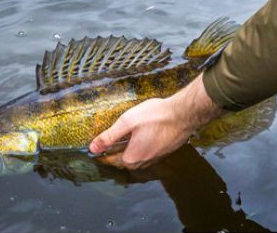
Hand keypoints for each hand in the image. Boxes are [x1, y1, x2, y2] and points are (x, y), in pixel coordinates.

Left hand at [88, 76, 222, 169]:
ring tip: (122, 139)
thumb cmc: (155, 116)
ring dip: (127, 150)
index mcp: (132, 158)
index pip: (110, 160)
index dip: (101, 154)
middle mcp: (143, 162)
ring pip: (135, 158)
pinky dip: (139, 147)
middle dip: (114, 153)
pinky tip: (140, 136)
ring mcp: (155, 158)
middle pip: (123, 161)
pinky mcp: (163, 152)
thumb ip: (109, 136)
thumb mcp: (127, 122)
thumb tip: (92, 148)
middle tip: (107, 142)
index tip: (94, 150)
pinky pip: (146, 154)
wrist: (184, 114)